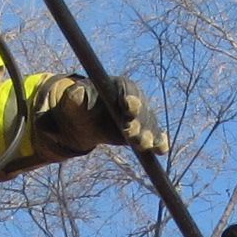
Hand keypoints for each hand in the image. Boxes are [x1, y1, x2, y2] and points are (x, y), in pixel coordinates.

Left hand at [39, 75, 170, 157]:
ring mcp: (142, 117)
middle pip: (141, 111)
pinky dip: (160, 142)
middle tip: (130, 132)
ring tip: (143, 145)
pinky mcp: (145, 132)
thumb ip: (75, 97)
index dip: (129, 98)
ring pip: (149, 127)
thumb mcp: (74, 100)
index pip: (129, 91)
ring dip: (147, 136)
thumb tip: (76, 93)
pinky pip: (156, 137)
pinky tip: (161, 149)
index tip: (127, 104)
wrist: (86, 121)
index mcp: (121, 86)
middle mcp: (136, 100)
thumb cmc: (80, 106)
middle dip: (138, 122)